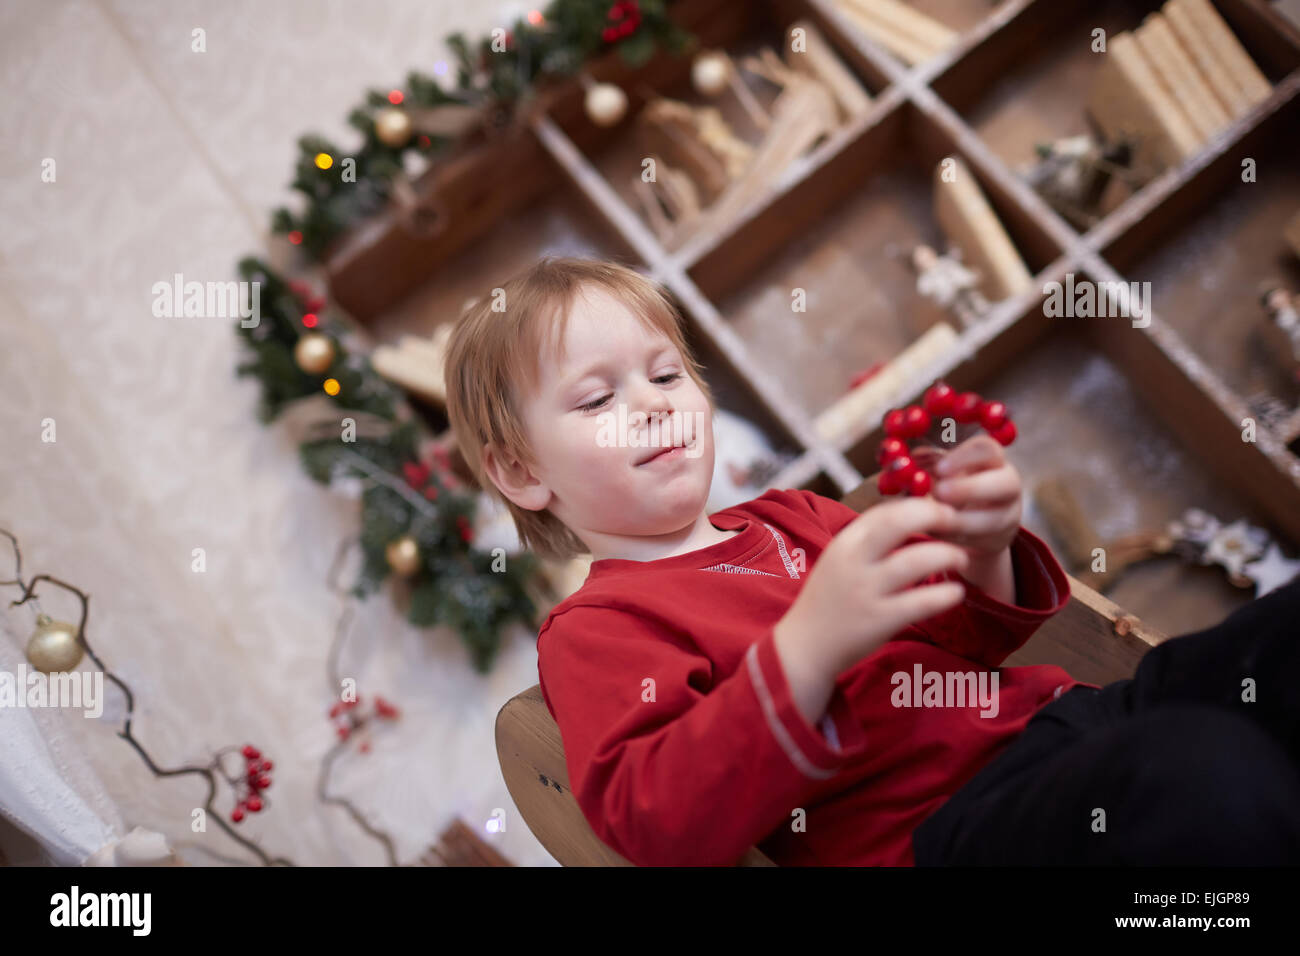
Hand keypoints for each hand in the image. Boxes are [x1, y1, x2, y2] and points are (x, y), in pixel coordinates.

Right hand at [776, 496, 970, 677]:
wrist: (805, 645)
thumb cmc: (830, 598)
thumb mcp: (840, 559)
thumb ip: (870, 539)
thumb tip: (910, 514)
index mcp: (845, 543)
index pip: (885, 510)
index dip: (917, 504)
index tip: (940, 508)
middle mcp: (854, 561)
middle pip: (897, 523)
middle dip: (932, 516)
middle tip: (955, 521)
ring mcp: (865, 591)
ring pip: (914, 562)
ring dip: (946, 555)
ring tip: (961, 558)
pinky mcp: (879, 621)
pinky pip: (920, 603)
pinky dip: (944, 595)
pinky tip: (956, 592)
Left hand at [926, 435, 1022, 556]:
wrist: (968, 521)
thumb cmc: (950, 485)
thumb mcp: (942, 471)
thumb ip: (929, 462)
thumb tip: (915, 457)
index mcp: (993, 460)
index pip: (988, 450)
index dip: (965, 457)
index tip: (939, 468)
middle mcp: (1008, 485)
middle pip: (1006, 483)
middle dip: (971, 489)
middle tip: (940, 492)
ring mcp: (1008, 515)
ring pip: (994, 519)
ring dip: (961, 520)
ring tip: (935, 517)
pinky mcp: (999, 540)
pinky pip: (981, 541)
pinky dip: (956, 539)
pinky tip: (937, 533)